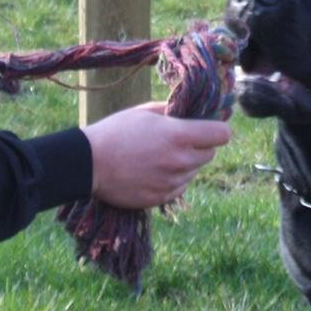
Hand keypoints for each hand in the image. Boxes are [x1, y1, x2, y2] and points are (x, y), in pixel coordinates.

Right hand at [82, 101, 231, 209]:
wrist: (89, 164)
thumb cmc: (115, 132)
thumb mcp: (144, 112)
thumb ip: (173, 113)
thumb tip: (192, 114)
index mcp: (179, 136)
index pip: (222, 134)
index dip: (217, 130)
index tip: (208, 128)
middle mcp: (181, 161)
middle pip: (210, 154)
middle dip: (199, 146)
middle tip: (177, 141)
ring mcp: (173, 182)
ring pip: (194, 171)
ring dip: (185, 164)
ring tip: (158, 156)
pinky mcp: (163, 197)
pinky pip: (180, 187)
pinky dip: (173, 180)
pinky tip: (152, 171)